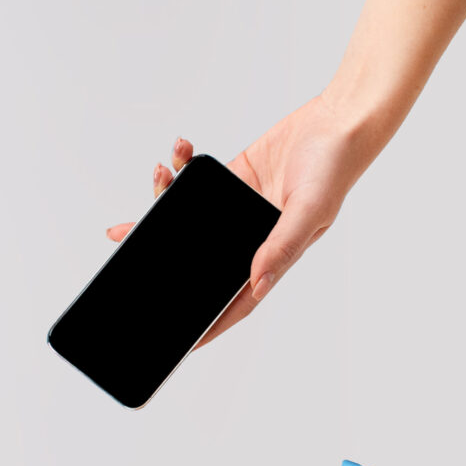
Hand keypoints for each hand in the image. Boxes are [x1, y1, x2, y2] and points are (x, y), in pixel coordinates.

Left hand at [106, 97, 379, 347]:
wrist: (338, 121)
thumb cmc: (334, 168)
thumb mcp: (310, 212)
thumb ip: (281, 246)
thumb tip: (256, 282)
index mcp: (272, 256)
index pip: (235, 300)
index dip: (209, 324)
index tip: (180, 343)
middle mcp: (251, 238)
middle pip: (200, 260)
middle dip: (164, 258)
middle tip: (128, 252)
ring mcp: (238, 210)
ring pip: (189, 221)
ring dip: (165, 203)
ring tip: (157, 178)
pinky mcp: (232, 181)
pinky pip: (195, 185)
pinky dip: (181, 173)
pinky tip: (173, 158)